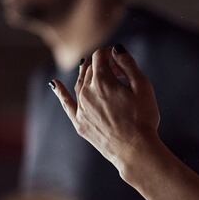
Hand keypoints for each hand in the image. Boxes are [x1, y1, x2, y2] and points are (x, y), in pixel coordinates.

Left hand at [52, 45, 160, 171]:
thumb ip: (128, 64)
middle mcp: (87, 92)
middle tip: (119, 71)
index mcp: (103, 81)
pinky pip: (67, 104)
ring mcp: (81, 109)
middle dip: (102, 65)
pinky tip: (54, 84)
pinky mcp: (80, 123)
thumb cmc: (143, 118)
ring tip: (94, 70)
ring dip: (87, 74)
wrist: (135, 150)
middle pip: (90, 69)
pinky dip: (60, 93)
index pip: (100, 56)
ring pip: (80, 84)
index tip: (119, 59)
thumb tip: (116, 49)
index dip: (110, 53)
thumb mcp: (142, 86)